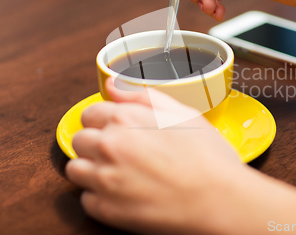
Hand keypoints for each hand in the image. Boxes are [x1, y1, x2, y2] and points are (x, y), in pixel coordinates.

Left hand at [65, 79, 244, 233]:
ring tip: (119, 174)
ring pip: (75, 169)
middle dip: (95, 144)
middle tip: (121, 153)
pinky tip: (125, 193)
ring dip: (91, 169)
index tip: (116, 130)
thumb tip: (112, 85)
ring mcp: (104, 178)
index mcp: (126, 118)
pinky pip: (86, 199)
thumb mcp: (183, 113)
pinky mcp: (106, 209)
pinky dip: (100, 197)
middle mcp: (109, 145)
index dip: (104, 121)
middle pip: (79, 140)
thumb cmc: (207, 156)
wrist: (219, 199)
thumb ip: (142, 96)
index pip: (90, 114)